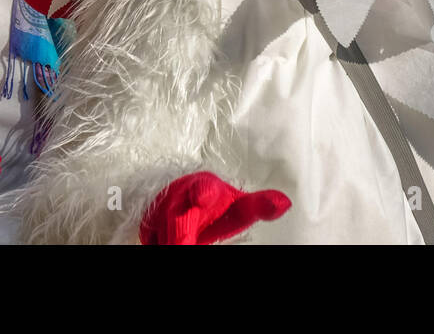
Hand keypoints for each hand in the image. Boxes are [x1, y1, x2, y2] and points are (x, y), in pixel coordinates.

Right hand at [139, 171, 290, 244]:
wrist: (175, 196)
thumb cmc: (213, 202)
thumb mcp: (236, 205)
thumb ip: (258, 205)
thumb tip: (286, 203)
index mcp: (204, 188)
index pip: (203, 188)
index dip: (203, 192)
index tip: (204, 196)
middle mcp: (178, 199)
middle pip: (178, 226)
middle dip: (181, 240)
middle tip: (185, 246)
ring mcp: (159, 214)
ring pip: (163, 238)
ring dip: (173, 242)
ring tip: (184, 244)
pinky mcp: (146, 228)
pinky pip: (152, 240)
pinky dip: (159, 242)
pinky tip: (163, 242)